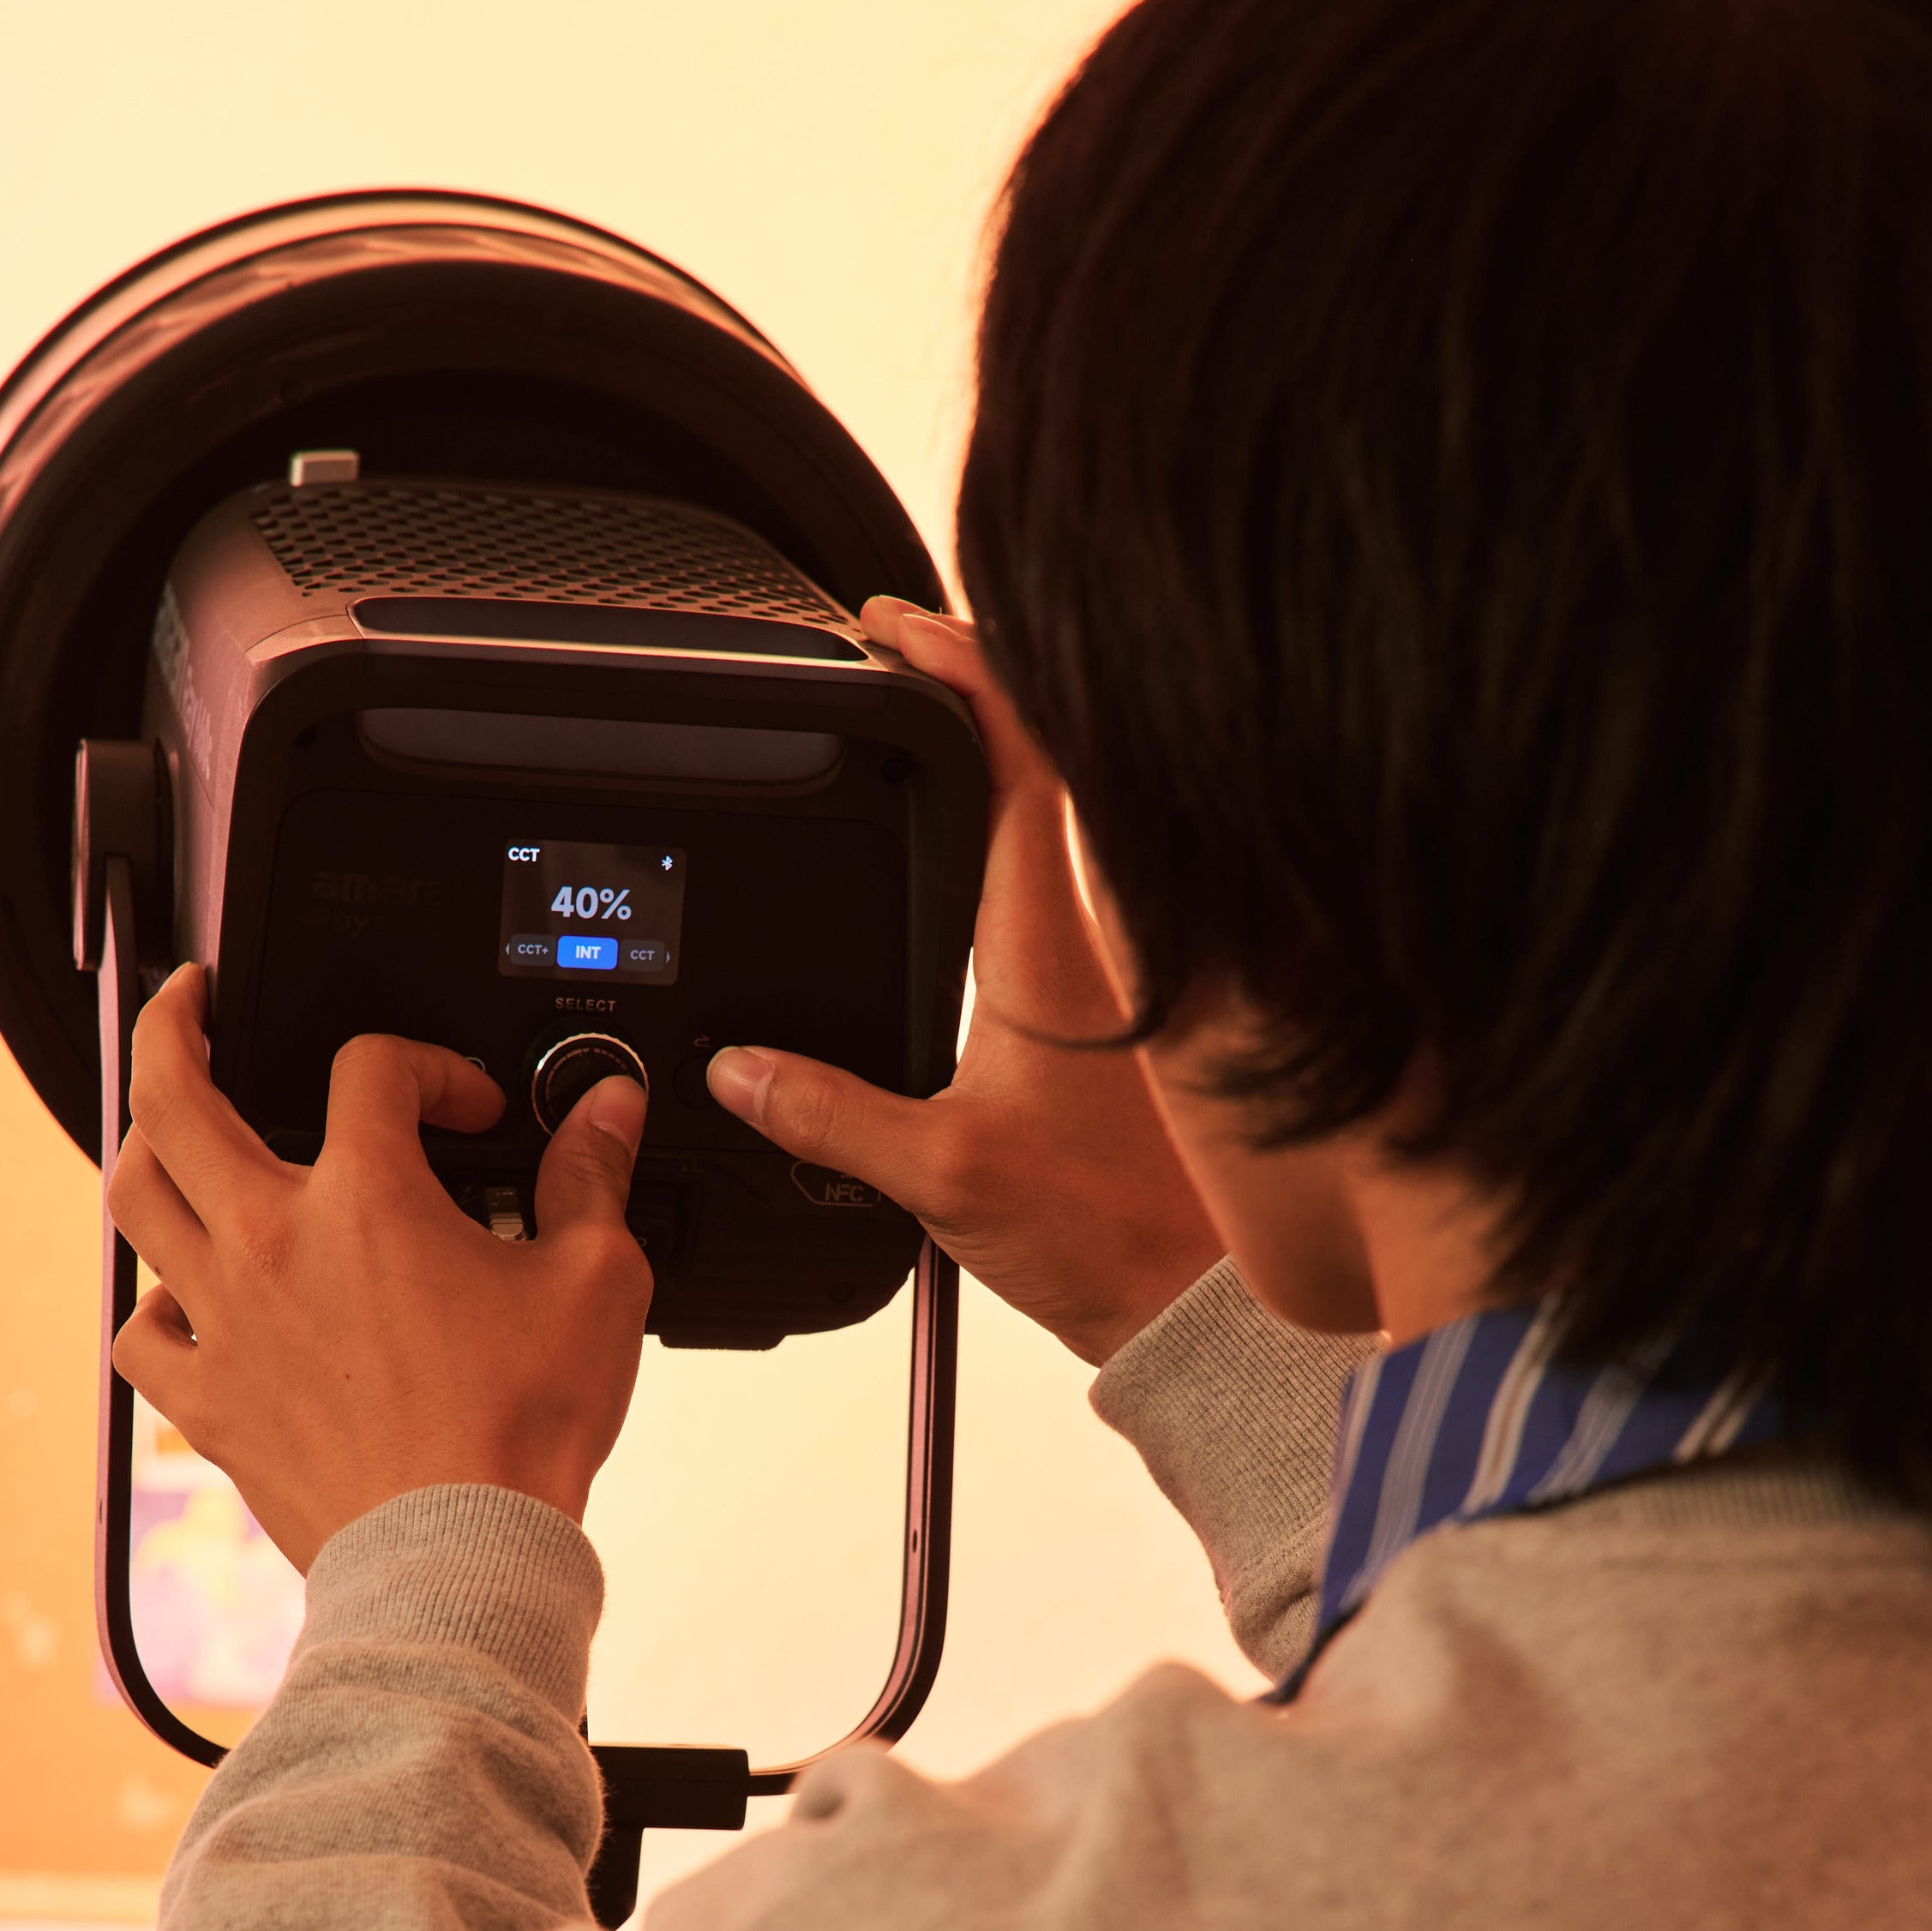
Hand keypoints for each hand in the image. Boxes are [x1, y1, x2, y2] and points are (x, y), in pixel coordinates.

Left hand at [107, 968, 652, 1570]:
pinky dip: (153, 1301)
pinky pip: (141, 1333)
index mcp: (367, 1201)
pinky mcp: (209, 1400)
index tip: (466, 1109)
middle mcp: (272, 1244)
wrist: (461, 1558)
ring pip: (134, 1198)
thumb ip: (594, 1179)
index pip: (372, 1069)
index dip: (429, 1067)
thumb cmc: (520, 1434)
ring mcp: (226, 1322)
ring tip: (168, 1127)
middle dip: (174, 1026)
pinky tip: (183, 1295)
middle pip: (176, 1095)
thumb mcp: (596, 1283)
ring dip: (146, 1145)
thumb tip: (607, 1112)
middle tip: (190, 1002)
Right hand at [707, 601, 1221, 1363]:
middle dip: (967, 685)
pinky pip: (1050, 891)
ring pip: (1055, 823)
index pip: (1020, 759)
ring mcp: (1105, 970)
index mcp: (1047, 948)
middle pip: (1043, 762)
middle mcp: (1086, 939)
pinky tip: (961, 850)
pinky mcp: (1106, 1013)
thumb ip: (830, 1115)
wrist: (1190, 1303)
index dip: (963, 669)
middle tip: (890, 651)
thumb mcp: (941, 1176)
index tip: (895, 627)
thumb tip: (741, 1072)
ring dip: (992, 757)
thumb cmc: (1105, 1237)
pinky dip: (1004, 838)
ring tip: (913, 724)